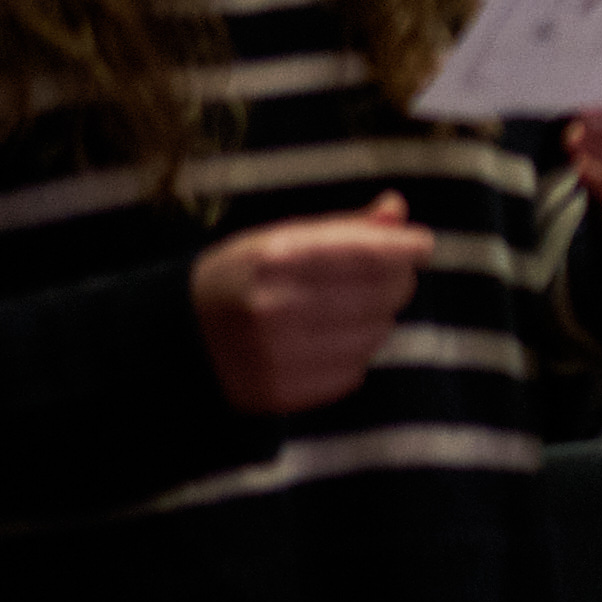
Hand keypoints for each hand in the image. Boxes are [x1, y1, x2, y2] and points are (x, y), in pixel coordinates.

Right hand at [190, 195, 434, 412]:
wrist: (180, 339)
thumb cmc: (240, 278)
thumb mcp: (277, 239)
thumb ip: (342, 228)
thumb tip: (397, 208)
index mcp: (272, 259)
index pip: (365, 253)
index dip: (404, 247)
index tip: (422, 244)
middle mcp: (274, 307)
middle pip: (381, 292)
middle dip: (394, 279)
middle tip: (384, 274)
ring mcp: (278, 354)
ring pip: (376, 332)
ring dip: (377, 317)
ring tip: (348, 308)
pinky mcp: (283, 392)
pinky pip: (355, 369)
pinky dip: (355, 351)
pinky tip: (330, 340)